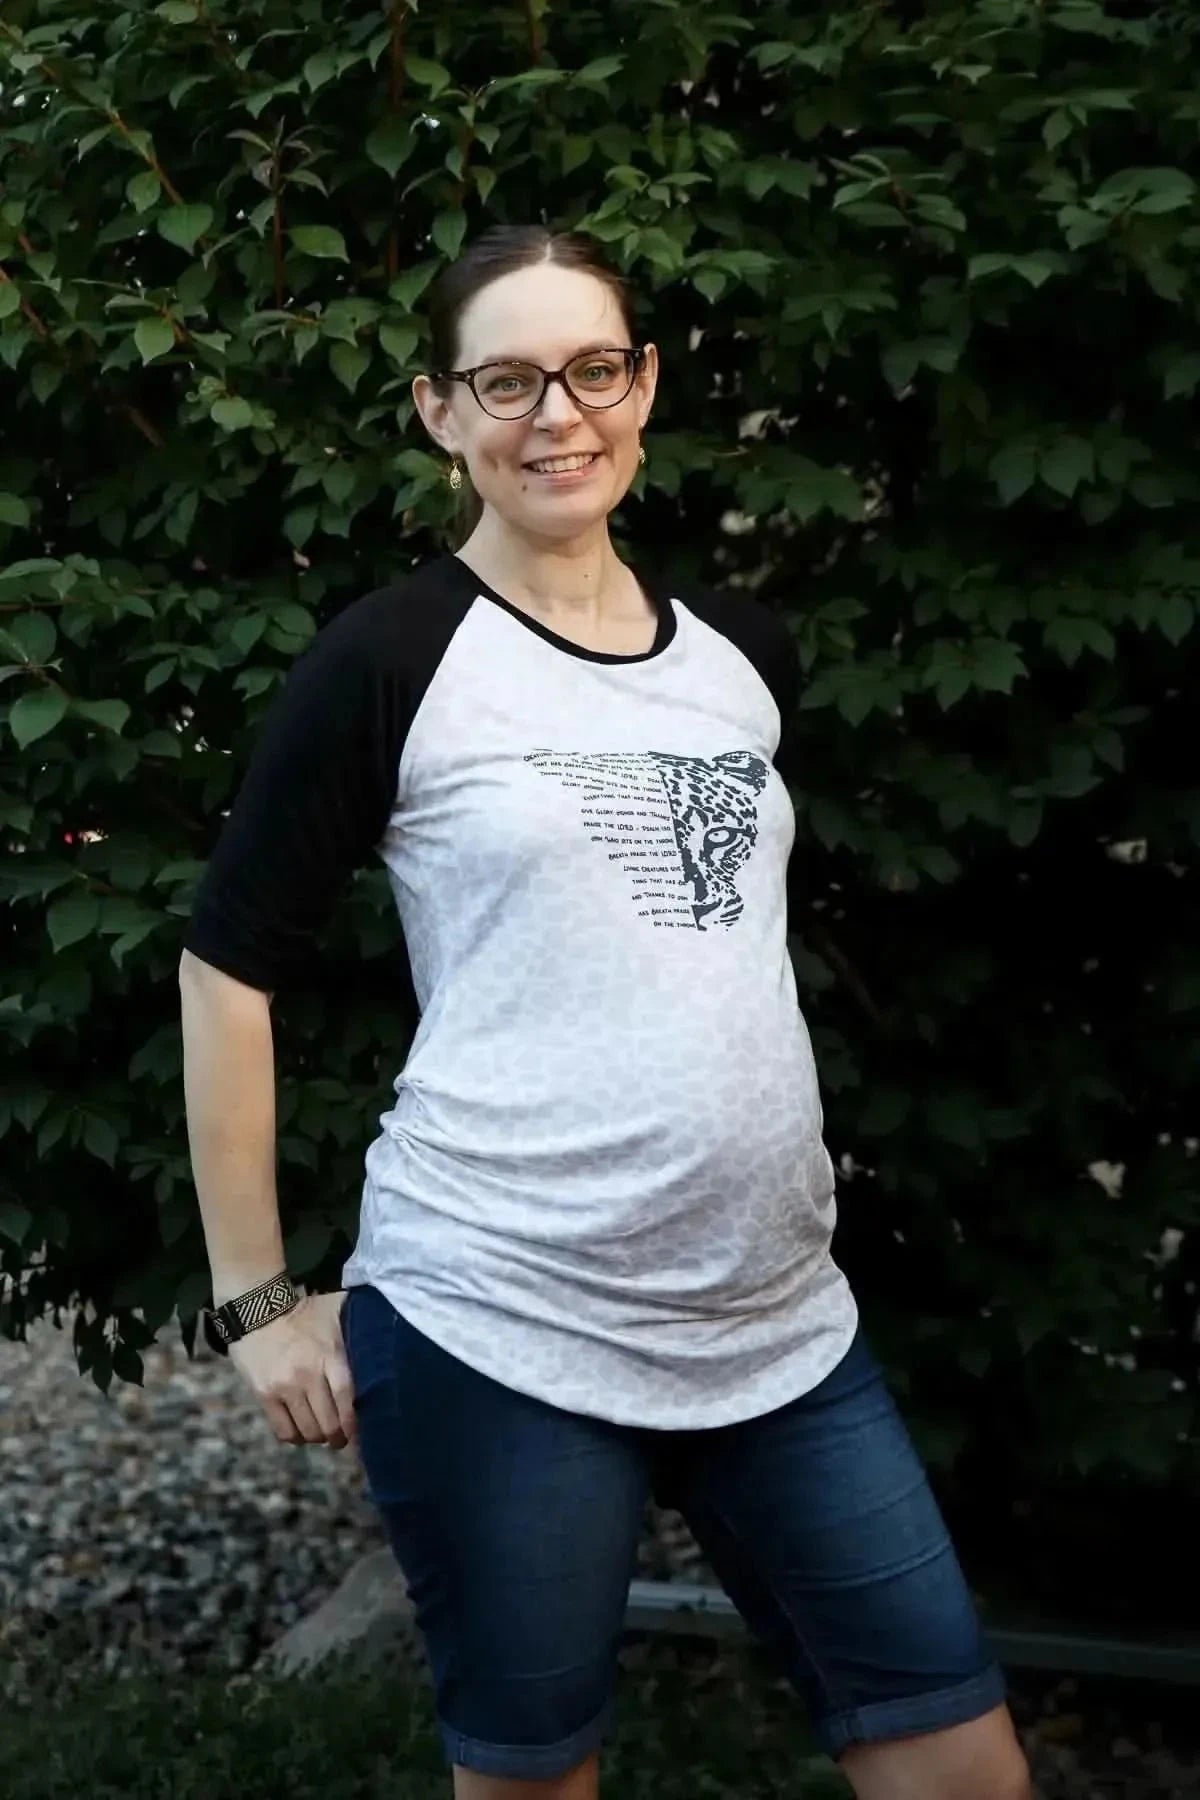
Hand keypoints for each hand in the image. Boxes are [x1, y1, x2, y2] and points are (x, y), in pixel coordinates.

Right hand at [227, 1289, 356, 1449]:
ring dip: (317, 1438)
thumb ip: (357, 1326)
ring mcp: (285, 1387)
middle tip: (341, 1439)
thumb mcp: (335, 1312)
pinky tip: (299, 1432)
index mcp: (330, 1355)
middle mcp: (308, 1374)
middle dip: (338, 1437)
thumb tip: (385, 1337)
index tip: (359, 1432)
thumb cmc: (303, 1312)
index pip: (347, 1399)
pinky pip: (283, 1430)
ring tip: (321, 1435)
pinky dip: (294, 1437)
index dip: (355, 1423)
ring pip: (307, 1430)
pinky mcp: (264, 1395)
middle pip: (329, 1421)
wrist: (257, 1308)